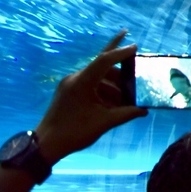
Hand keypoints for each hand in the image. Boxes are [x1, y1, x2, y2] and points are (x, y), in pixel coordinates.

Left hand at [35, 31, 146, 162]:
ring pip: (97, 78)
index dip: (121, 52)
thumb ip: (126, 113)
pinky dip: (102, 91)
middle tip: (135, 79)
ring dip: (112, 86)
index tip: (135, 46)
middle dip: (120, 74)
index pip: (104, 60)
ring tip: (125, 98)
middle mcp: (75, 78)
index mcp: (82, 82)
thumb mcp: (104, 122)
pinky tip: (112, 103)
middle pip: (102, 68)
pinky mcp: (68, 92)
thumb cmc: (75, 132)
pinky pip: (89, 85)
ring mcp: (70, 85)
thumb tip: (144, 110)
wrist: (46, 145)